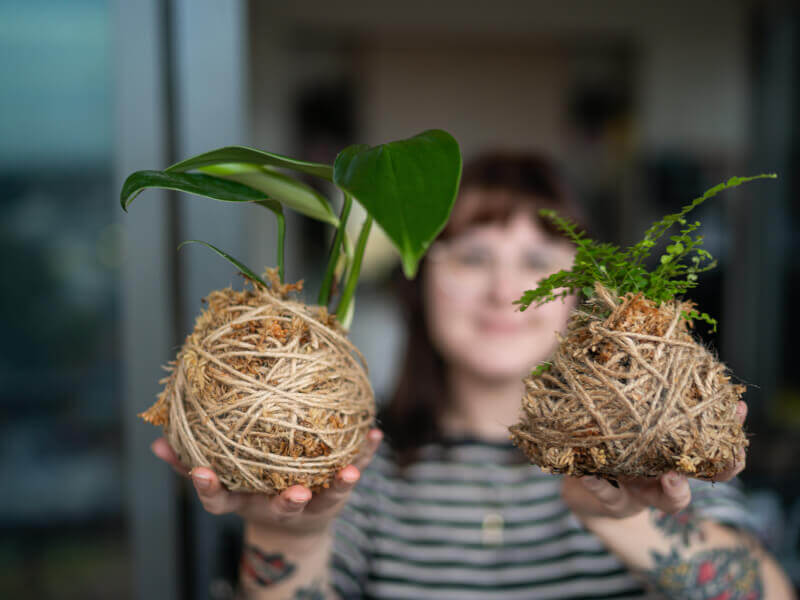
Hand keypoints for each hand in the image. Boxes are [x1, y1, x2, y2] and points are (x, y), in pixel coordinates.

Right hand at [151, 428, 382, 535]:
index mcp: (245, 501)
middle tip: (293, 494)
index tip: (199, 471)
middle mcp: (278, 505)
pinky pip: (352, 470)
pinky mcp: (335, 493)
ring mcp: (310, 501)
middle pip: (281, 507)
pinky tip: (375, 434)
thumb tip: (156, 440)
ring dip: (338, 484)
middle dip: (287, 501)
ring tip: (350, 473)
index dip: (209, 486)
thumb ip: (188, 463)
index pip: (221, 500)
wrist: (294, 528)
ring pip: (324, 496)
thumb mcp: (222, 482)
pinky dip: (364, 455)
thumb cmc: (253, 490)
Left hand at [562, 400, 747, 519]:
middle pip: (711, 477)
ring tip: (671, 476)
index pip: (716, 445)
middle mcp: (669, 475)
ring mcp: (646, 492)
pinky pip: (607, 495)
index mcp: (677, 452)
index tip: (737, 408)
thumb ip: (643, 394)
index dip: (731, 429)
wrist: (584, 483)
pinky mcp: (613, 501)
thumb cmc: (615, 441)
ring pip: (671, 500)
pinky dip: (598, 486)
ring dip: (674, 488)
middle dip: (723, 468)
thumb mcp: (630, 417)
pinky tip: (588, 477)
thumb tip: (655, 348)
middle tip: (732, 447)